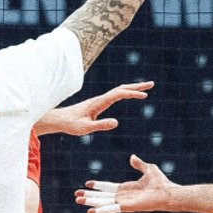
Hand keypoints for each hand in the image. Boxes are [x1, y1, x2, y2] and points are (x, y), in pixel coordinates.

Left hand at [36, 81, 152, 136]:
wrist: (60, 119)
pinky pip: (115, 95)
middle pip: (121, 88)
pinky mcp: (98, 103)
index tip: (144, 95)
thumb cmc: (71, 124)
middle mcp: (100, 98)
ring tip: (146, 89)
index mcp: (99, 102)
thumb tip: (116, 122)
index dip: (131, 93)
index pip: (118, 94)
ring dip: (132, 88)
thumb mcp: (85, 128)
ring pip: (118, 90)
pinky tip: (129, 94)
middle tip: (152, 84)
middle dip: (137, 86)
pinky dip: (125, 92)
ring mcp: (100, 100)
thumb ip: (100, 125)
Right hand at [76, 154, 176, 212]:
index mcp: (126, 188)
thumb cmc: (161, 183)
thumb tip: (132, 157)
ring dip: (90, 201)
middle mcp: (123, 196)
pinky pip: (110, 209)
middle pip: (102, 196)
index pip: (108, 187)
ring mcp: (124, 203)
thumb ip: (139, 164)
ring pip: (103, 202)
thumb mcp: (149, 169)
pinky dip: (100, 210)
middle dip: (89, 195)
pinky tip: (90, 211)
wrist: (168, 192)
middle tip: (76, 195)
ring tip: (78, 200)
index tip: (87, 183)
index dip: (98, 185)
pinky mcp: (126, 207)